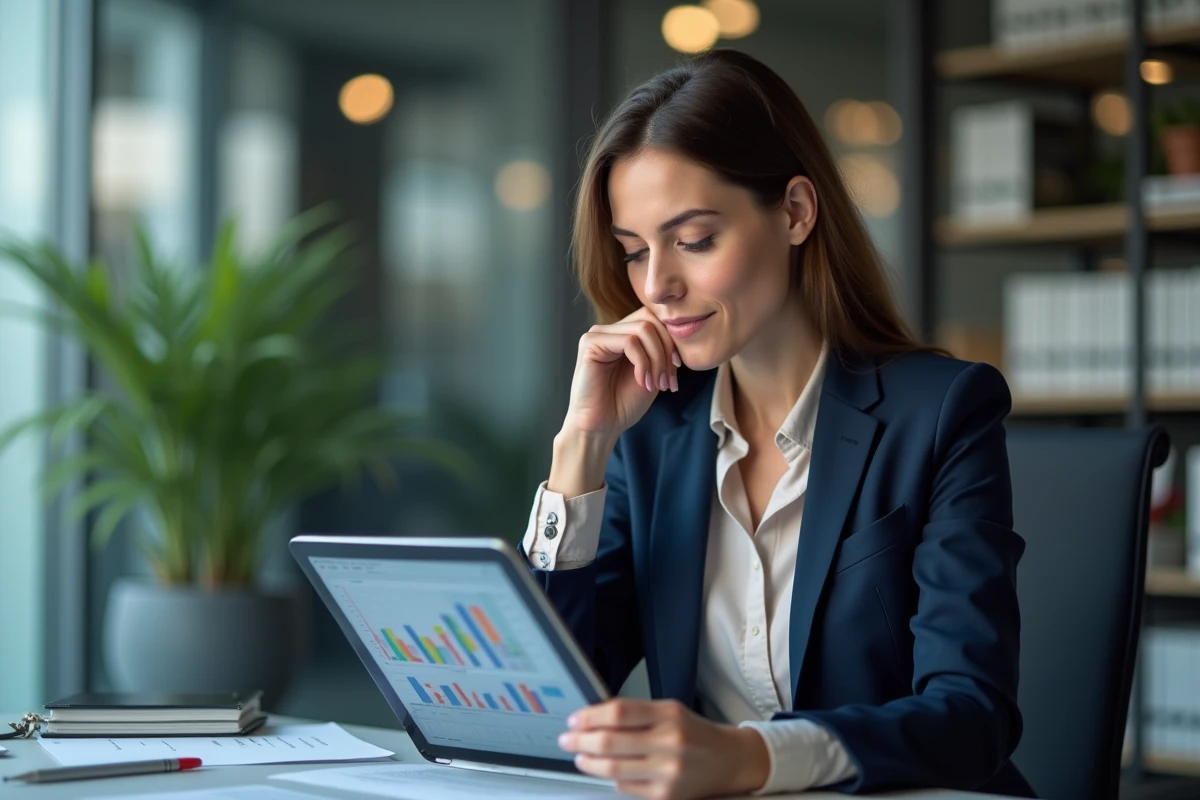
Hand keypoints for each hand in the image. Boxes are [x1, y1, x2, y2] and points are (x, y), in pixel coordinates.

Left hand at [557, 698, 769, 799]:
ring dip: (588, 762)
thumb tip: (594, 717)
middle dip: (580, 740)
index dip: (590, 716)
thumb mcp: (670, 711)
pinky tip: (606, 771)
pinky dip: (611, 779)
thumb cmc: (695, 733)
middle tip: (567, 739)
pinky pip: (625, 788)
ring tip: (580, 756)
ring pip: (613, 769)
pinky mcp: (666, 796)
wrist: (729, 761)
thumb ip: (636, 713)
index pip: (619, 712)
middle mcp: (670, 742)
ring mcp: (668, 772)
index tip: (575, 719)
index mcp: (669, 714)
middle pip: (610, 742)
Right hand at [563, 307, 680, 440]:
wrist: (601, 426)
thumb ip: (662, 349)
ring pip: (643, 329)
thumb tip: (679, 332)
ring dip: (657, 359)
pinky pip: (630, 342)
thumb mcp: (653, 372)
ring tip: (656, 384)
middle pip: (650, 319)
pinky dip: (643, 363)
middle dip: (666, 350)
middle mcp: (609, 330)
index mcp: (623, 333)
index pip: (654, 318)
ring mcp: (598, 334)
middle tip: (668, 380)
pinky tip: (641, 382)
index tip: (677, 368)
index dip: (671, 340)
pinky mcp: (590, 343)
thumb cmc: (624, 403)